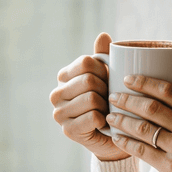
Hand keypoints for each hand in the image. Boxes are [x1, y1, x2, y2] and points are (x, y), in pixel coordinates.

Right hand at [50, 32, 129, 161]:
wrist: (114, 136)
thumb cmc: (110, 102)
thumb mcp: (108, 76)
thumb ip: (104, 56)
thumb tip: (103, 35)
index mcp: (64, 76)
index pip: (85, 62)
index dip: (104, 70)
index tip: (108, 81)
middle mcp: (56, 94)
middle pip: (89, 80)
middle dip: (106, 89)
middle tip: (109, 100)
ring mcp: (59, 113)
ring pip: (91, 98)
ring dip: (106, 106)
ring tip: (107, 111)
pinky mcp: (67, 130)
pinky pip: (93, 116)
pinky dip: (104, 120)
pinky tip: (104, 124)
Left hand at [105, 74, 171, 171]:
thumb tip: (169, 104)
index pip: (169, 91)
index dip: (145, 82)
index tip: (129, 78)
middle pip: (151, 107)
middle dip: (128, 99)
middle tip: (113, 96)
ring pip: (143, 128)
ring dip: (122, 120)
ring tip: (111, 116)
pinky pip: (143, 151)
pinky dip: (127, 143)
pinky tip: (117, 138)